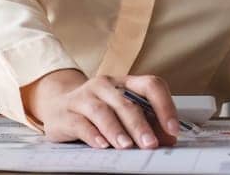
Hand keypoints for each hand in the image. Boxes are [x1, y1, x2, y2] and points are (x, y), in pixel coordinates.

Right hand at [22, 69, 178, 148]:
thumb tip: (168, 139)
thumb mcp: (122, 113)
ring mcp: (83, 98)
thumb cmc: (96, 109)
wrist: (56, 105)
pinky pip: (80, 123)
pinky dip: (92, 135)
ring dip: (116, 130)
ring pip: (102, 111)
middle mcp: (104, 86)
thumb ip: (146, 123)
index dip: (165, 106)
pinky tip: (102, 145)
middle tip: (150, 144)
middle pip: (126, 102)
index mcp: (124, 83)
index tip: (173, 128)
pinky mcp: (66, 114)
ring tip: (126, 146)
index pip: (150, 85)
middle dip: (140, 125)